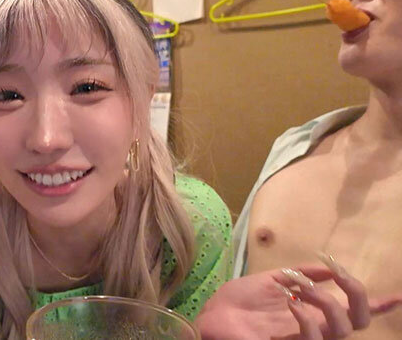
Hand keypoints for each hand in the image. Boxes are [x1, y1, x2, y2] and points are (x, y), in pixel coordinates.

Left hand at [196, 257, 401, 338]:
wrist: (214, 314)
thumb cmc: (240, 301)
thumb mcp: (271, 280)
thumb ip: (300, 273)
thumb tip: (327, 266)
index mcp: (313, 311)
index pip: (354, 312)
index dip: (379, 305)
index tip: (397, 295)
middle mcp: (315, 327)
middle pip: (359, 321)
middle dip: (358, 294)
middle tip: (339, 274)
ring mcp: (305, 339)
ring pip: (343, 329)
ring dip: (326, 300)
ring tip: (300, 287)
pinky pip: (314, 337)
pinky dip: (306, 315)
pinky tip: (290, 302)